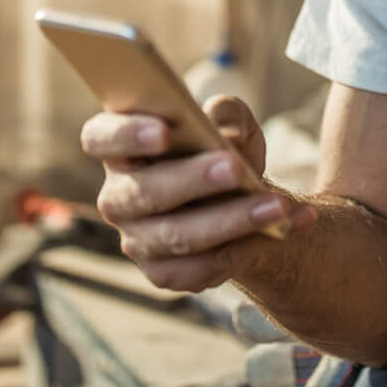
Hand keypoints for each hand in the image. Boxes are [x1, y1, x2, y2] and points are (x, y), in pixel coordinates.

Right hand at [82, 95, 315, 291]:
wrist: (242, 200)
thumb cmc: (223, 149)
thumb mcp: (231, 122)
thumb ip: (227, 114)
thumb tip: (223, 132)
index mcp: (120, 148)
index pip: (100, 138)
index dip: (126, 135)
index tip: (166, 132)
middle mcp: (118, 196)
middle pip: (144, 192)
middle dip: (192, 181)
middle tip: (236, 169)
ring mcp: (137, 239)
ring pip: (177, 236)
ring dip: (231, 221)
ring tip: (278, 205)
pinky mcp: (163, 273)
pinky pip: (202, 268)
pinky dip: (251, 248)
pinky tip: (285, 228)